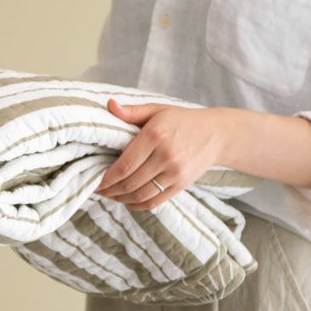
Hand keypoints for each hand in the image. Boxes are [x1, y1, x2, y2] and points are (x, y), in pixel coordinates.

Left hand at [94, 99, 228, 209]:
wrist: (216, 134)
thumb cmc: (181, 120)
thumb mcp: (157, 110)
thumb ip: (132, 111)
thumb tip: (109, 105)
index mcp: (155, 135)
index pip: (124, 165)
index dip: (106, 178)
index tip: (94, 180)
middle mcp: (166, 156)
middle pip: (130, 182)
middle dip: (110, 190)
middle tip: (97, 189)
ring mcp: (175, 173)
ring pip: (141, 195)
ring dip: (121, 199)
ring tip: (109, 195)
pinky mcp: (181, 185)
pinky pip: (155, 201)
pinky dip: (137, 205)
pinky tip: (127, 200)